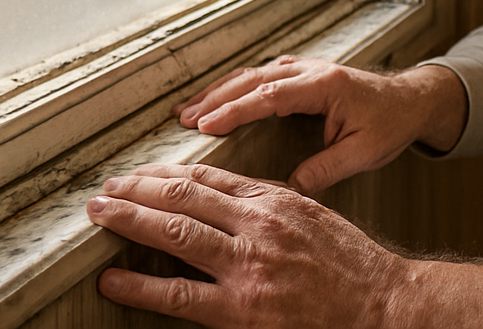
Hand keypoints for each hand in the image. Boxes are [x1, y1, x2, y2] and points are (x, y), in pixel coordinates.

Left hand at [87, 163, 482, 328]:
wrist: (382, 305)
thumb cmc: (351, 266)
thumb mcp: (311, 216)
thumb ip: (268, 204)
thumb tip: (224, 197)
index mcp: (275, 200)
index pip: (207, 177)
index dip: (166, 173)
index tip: (139, 173)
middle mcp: (258, 226)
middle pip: (183, 197)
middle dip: (137, 191)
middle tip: (103, 190)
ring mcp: (248, 267)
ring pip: (175, 233)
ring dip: (130, 221)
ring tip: (99, 216)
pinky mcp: (242, 309)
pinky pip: (180, 293)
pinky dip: (141, 285)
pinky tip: (113, 280)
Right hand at [172, 57, 466, 194]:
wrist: (412, 99)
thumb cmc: (391, 125)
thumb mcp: (364, 153)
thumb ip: (328, 169)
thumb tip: (288, 190)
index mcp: (326, 86)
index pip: (271, 96)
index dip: (236, 109)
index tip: (205, 124)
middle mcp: (311, 70)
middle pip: (254, 79)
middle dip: (215, 98)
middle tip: (182, 118)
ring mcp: (305, 68)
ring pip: (253, 74)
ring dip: (220, 91)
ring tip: (187, 110)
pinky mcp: (301, 73)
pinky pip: (261, 77)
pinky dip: (234, 88)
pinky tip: (215, 100)